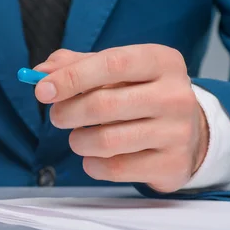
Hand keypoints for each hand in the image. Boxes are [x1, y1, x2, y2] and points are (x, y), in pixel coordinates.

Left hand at [35, 45, 208, 192]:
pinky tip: (95, 157)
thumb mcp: (115, 71)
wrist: (189, 133)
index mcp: (162, 61)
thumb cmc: (139, 94)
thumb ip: (76, 65)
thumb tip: (41, 72)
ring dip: (78, 141)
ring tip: (79, 137)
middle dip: (67, 112)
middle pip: (103, 105)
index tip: (42, 90)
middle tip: (57, 116)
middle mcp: (176, 95)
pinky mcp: (172, 165)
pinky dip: (92, 165)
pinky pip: (115, 168)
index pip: (112, 63)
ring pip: (106, 141)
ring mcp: (178, 132)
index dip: (72, 77)